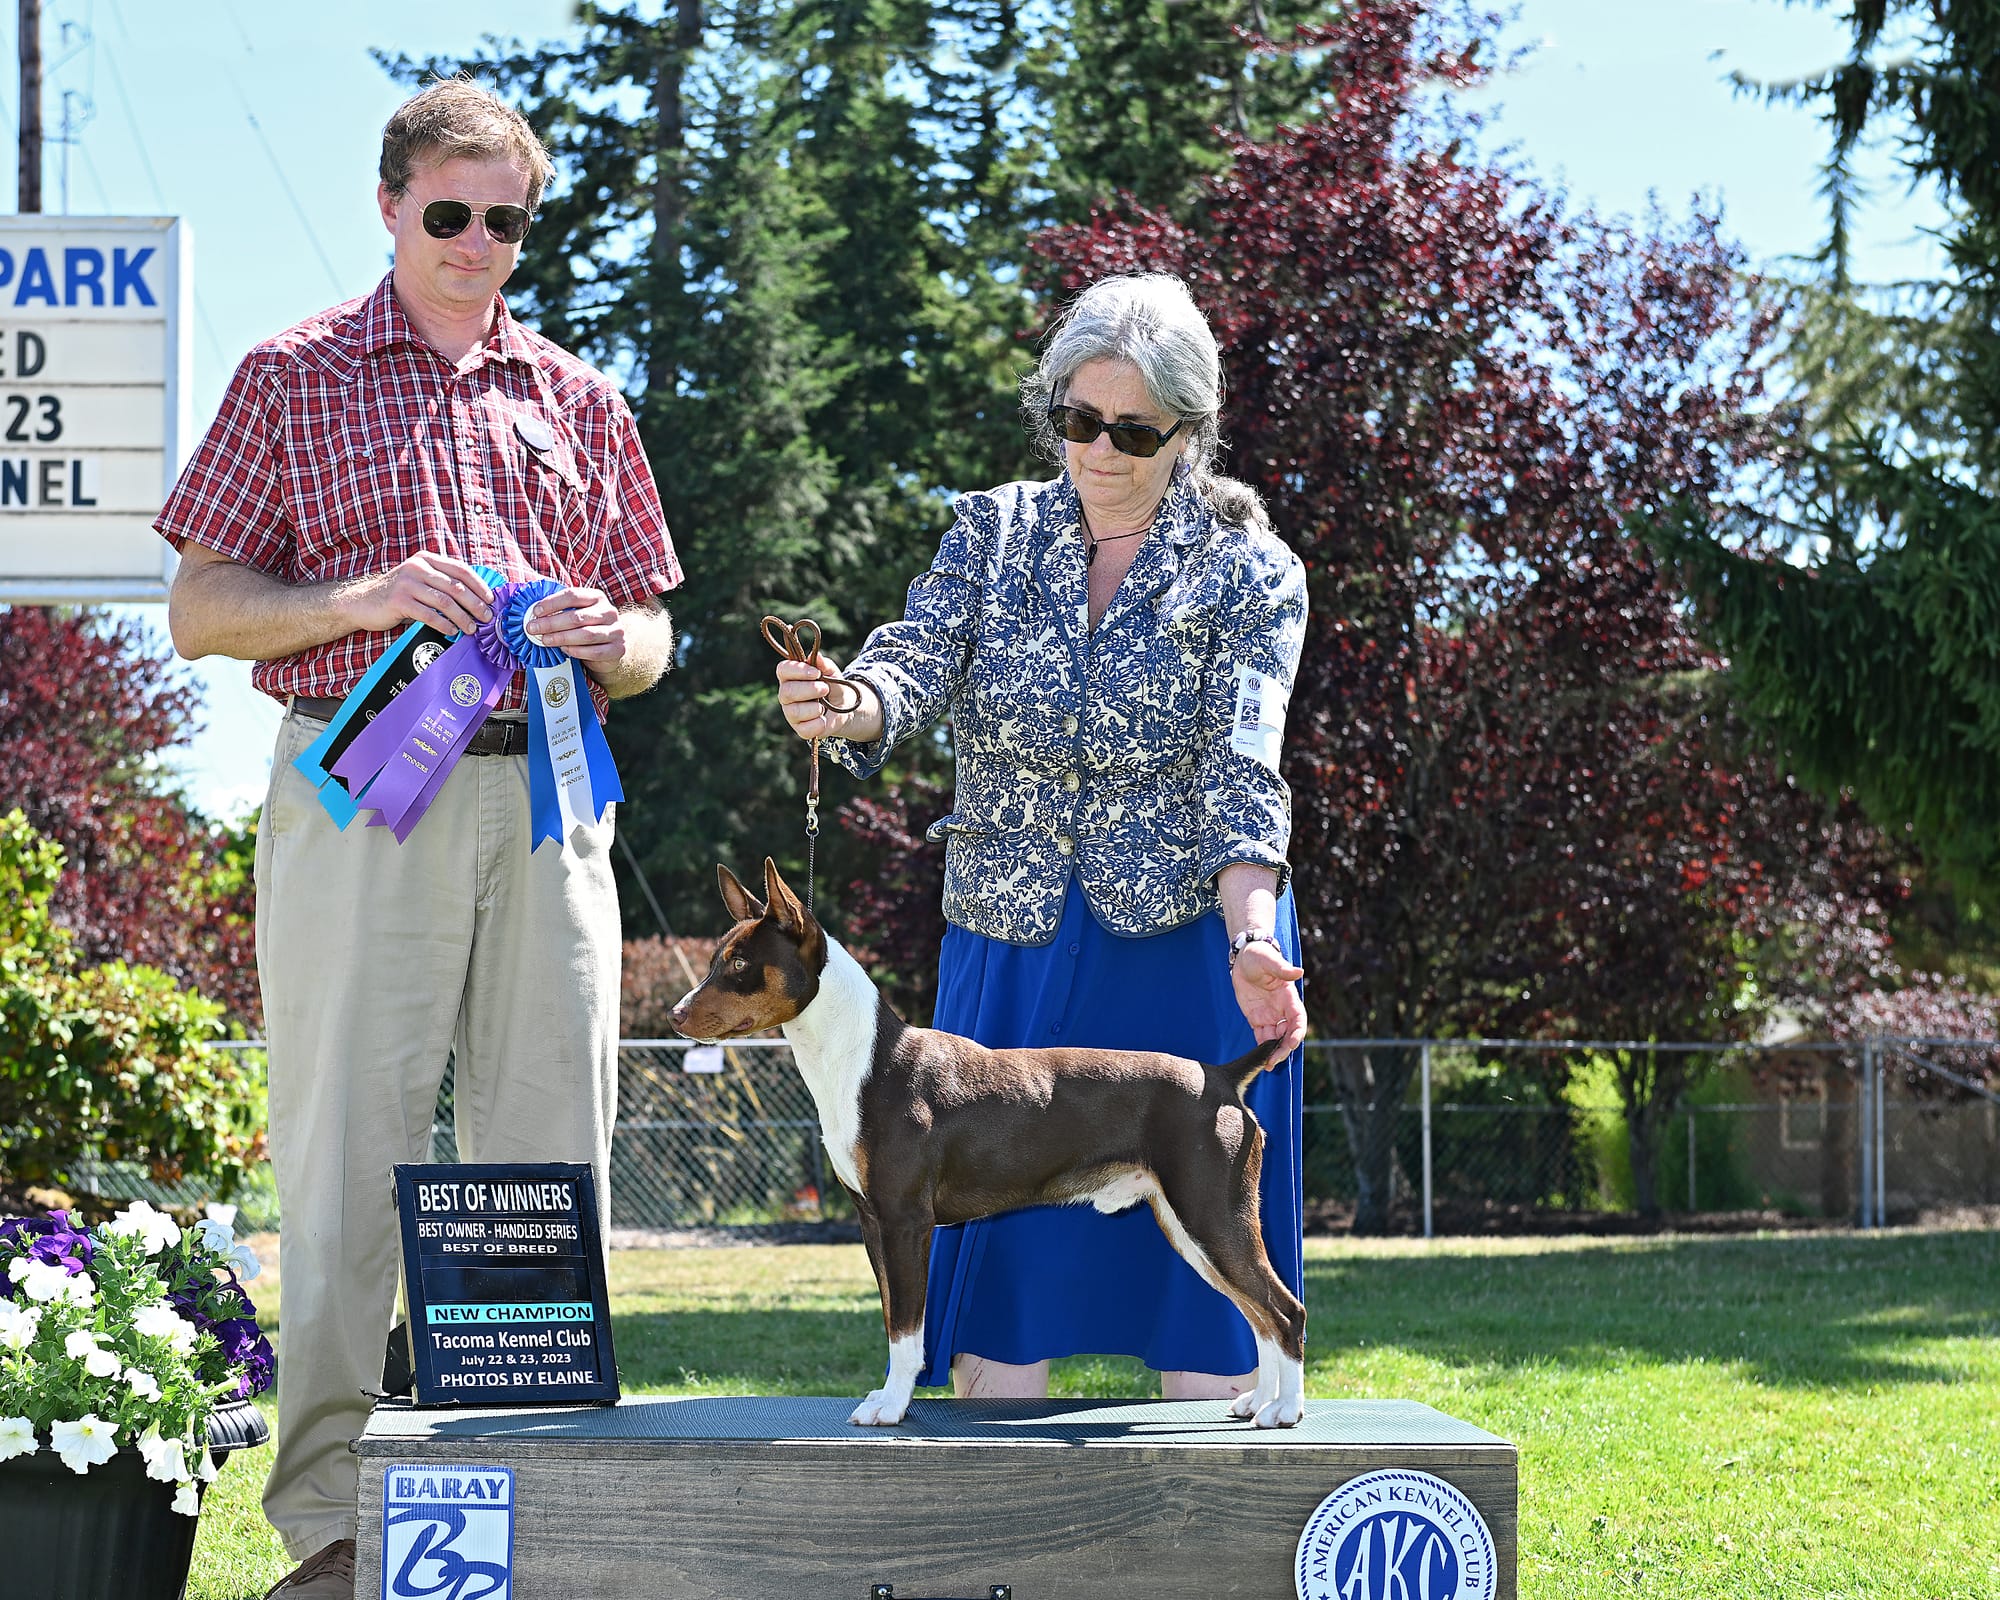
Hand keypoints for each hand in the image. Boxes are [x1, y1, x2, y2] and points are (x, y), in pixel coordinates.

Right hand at [344, 553, 492, 635]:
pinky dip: (444, 624)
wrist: (362, 601)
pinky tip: (452, 631)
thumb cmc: (398, 595)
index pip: (460, 569)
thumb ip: (441, 584)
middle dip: (475, 604)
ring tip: (472, 629)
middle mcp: (418, 568)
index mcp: (426, 560)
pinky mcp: (399, 601)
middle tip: (486, 617)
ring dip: (462, 617)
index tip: (491, 600)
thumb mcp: (420, 581)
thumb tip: (475, 600)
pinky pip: (429, 614)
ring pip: (445, 601)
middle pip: (456, 586)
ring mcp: (407, 583)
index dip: (479, 585)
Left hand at [524, 586, 627, 667]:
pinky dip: (576, 651)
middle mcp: (609, 612)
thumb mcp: (577, 613)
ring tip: (545, 640)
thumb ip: (561, 610)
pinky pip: (594, 651)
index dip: (552, 603)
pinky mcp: (618, 649)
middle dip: (551, 623)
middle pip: (577, 617)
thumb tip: (534, 612)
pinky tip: (564, 650)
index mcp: (597, 597)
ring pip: (585, 634)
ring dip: (561, 638)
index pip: (573, 595)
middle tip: (533, 628)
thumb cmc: (587, 627)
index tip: (535, 612)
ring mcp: (616, 631)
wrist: (611, 647)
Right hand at [776, 652, 862, 739]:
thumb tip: (816, 656)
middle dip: (809, 690)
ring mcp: (791, 713)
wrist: (845, 709)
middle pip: (787, 691)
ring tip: (824, 706)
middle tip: (825, 689)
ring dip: (814, 708)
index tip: (816, 673)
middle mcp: (786, 695)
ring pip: (794, 711)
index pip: (783, 670)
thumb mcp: (832, 673)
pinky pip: (804, 729)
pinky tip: (824, 719)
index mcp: (790, 677)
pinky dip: (818, 724)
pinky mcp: (800, 729)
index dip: (798, 670)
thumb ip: (825, 664)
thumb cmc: (833, 687)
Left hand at [1231, 942, 1307, 1056]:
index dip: (1296, 1033)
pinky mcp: (1257, 1019)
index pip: (1298, 1020)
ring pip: (1276, 1039)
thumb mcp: (1268, 960)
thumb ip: (1282, 969)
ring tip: (1267, 1066)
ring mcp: (1270, 1015)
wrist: (1244, 958)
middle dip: (1283, 1049)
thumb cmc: (1259, 955)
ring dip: (1273, 1053)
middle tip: (1273, 1061)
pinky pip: (1262, 1037)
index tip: (1290, 1044)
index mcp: (1289, 997)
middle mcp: (1282, 1010)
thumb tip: (1299, 972)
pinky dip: (1262, 1049)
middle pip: (1288, 1034)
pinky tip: (1260, 1060)